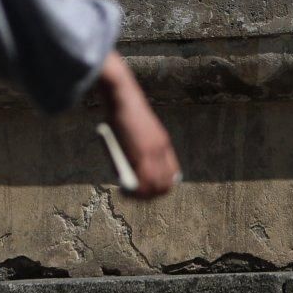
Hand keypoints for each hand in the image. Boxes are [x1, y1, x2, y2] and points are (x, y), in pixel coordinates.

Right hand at [93, 52, 178, 200]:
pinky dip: (135, 191)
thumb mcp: (133, 132)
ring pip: (157, 185)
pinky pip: (144, 181)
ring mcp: (153, 152)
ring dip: (143, 195)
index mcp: (162, 142)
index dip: (162, 184)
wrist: (122, 96)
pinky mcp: (142, 153)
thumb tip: (126, 173)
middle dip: (153, 194)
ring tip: (129, 194)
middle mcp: (162, 149)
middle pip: (166, 182)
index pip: (171, 172)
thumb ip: (134, 150)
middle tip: (137, 196)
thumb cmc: (121, 111)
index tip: (151, 190)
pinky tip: (125, 190)